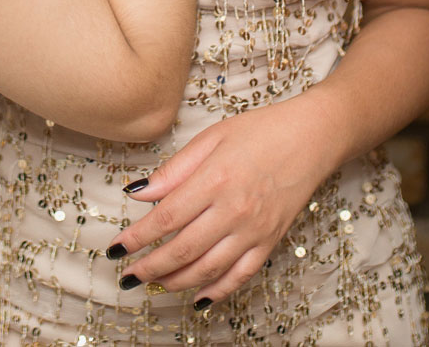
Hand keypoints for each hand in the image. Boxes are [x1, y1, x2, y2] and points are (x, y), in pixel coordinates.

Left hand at [107, 97, 337, 305]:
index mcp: (216, 179)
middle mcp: (235, 210)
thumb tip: (138, 192)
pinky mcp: (270, 241)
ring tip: (153, 285)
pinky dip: (218, 291)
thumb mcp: (212, 137)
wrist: (312, 137)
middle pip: (183, 250)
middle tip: (128, 276)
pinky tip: (198, 298)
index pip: (166, 218)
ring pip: (208, 269)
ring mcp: (254, 230)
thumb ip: (174, 169)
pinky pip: (241, 275)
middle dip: (150, 267)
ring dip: (176, 282)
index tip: (116, 249)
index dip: (137, 238)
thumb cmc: (262, 131)